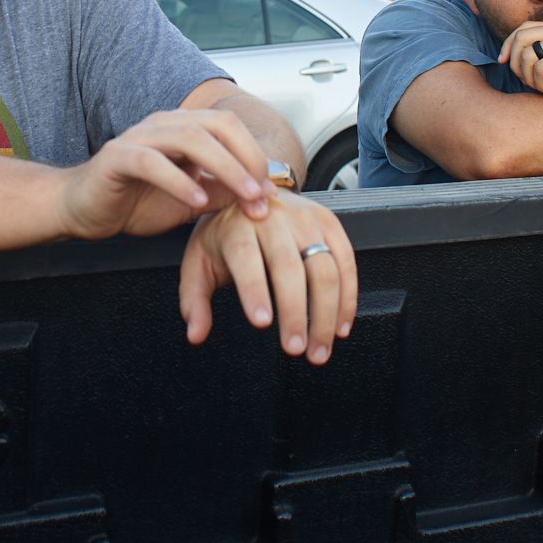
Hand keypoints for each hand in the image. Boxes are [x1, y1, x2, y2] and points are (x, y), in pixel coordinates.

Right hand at [55, 108, 274, 239]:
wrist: (83, 210)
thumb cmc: (134, 201)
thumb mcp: (190, 201)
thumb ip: (221, 193)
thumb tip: (260, 196)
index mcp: (184, 128)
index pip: (230, 127)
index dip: (255, 156)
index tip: (270, 193)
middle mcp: (164, 124)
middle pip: (217, 125)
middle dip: (247, 158)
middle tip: (261, 193)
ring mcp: (139, 137)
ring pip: (190, 138)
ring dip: (224, 167)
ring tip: (243, 195)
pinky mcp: (117, 157)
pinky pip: (152, 162)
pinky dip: (178, 180)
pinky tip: (196, 198)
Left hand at [179, 191, 357, 364]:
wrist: (253, 192)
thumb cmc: (226, 234)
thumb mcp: (199, 260)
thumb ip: (194, 300)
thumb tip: (195, 334)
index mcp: (237, 227)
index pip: (246, 259)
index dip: (255, 290)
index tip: (262, 322)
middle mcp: (274, 219)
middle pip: (290, 268)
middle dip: (296, 312)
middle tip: (295, 347)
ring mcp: (306, 219)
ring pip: (324, 269)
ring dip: (326, 314)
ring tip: (318, 349)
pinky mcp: (329, 223)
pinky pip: (346, 262)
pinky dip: (347, 298)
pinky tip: (341, 326)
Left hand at [499, 21, 542, 111]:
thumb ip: (542, 60)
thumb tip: (509, 59)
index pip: (523, 28)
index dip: (508, 45)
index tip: (503, 63)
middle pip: (520, 37)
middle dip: (514, 63)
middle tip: (529, 82)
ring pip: (527, 54)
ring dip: (529, 77)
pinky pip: (540, 68)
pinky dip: (541, 85)